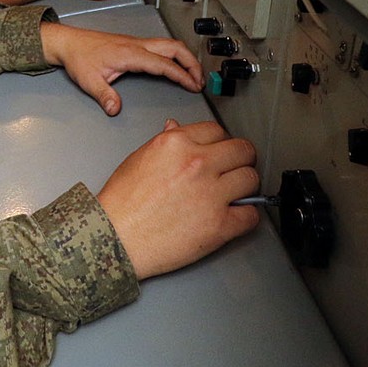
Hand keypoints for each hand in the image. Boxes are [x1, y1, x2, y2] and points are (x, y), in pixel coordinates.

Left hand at [40, 24, 203, 114]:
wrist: (69, 42)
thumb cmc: (79, 57)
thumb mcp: (89, 80)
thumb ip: (105, 95)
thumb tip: (115, 109)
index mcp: (131, 53)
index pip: (165, 64)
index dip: (182, 75)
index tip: (194, 85)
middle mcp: (137, 44)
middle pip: (175, 48)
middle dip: (193, 63)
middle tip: (201, 80)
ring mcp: (137, 42)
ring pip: (170, 44)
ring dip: (186, 57)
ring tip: (194, 73)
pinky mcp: (135, 43)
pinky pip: (162, 45)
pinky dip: (176, 55)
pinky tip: (176, 65)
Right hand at [97, 119, 259, 278]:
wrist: (115, 238)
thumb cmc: (121, 203)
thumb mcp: (139, 158)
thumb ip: (166, 142)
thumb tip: (178, 128)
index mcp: (176, 143)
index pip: (217, 130)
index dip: (220, 142)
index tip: (220, 152)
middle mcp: (197, 163)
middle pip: (243, 150)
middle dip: (241, 159)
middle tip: (235, 170)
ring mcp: (210, 194)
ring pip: (251, 179)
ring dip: (245, 187)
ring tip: (235, 194)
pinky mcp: (219, 225)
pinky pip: (251, 215)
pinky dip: (246, 216)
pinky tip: (235, 216)